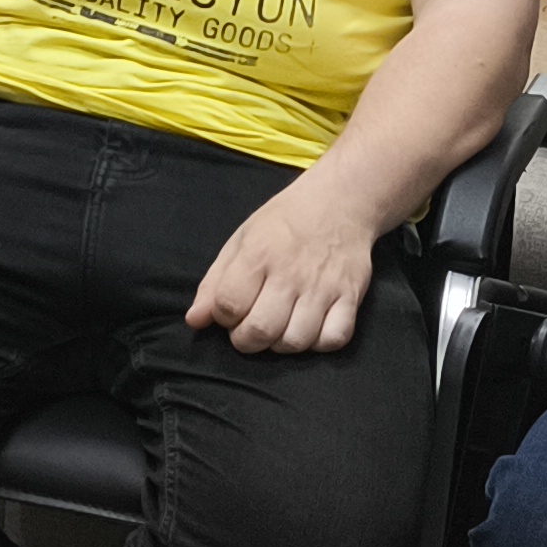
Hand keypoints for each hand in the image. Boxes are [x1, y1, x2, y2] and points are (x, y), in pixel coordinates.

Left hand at [186, 179, 379, 355]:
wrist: (338, 202)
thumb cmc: (283, 223)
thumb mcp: (241, 241)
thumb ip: (214, 282)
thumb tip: (194, 320)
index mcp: (258, 254)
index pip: (229, 305)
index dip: (222, 318)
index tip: (229, 312)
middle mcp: (291, 272)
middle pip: (261, 330)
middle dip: (246, 340)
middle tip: (250, 328)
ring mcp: (324, 287)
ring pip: (296, 341)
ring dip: (281, 344)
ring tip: (279, 329)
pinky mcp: (351, 296)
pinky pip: (334, 339)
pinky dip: (318, 344)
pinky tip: (310, 329)